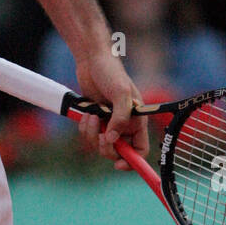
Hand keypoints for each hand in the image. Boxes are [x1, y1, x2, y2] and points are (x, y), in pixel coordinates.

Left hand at [73, 47, 148, 170]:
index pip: (140, 149)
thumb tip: (112, 140)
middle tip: (100, 135)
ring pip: (100, 144)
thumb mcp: (121, 93)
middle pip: (118, 152)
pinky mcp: (94, 120)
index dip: (132, 161)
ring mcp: (108, 123)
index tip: (118, 164)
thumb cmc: (111, 72)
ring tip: (91, 115)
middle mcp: (124, 125)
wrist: (92, 60)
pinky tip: (87, 113)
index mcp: (138, 121)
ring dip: (92, 134)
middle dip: (106, 147)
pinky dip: (85, 128)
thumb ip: (120, 118)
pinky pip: (88, 135)